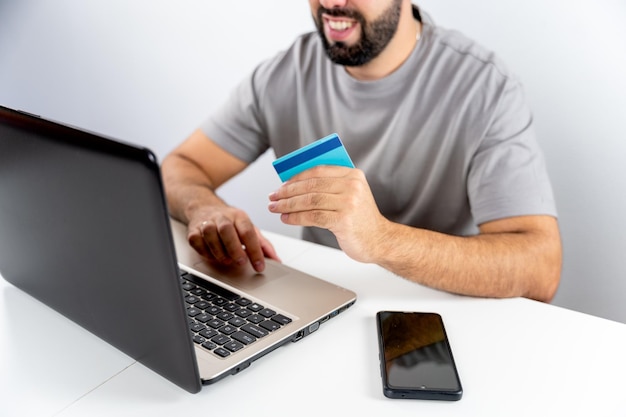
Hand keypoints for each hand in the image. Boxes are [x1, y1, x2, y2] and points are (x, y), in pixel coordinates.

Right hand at [187, 206, 280, 271]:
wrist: (203, 206)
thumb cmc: (229, 221)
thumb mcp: (248, 227)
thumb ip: (263, 244)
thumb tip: (277, 259)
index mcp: (239, 216)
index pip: (248, 231)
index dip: (255, 250)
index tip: (259, 265)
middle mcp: (222, 217)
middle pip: (227, 230)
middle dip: (235, 248)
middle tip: (242, 262)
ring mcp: (206, 222)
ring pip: (210, 234)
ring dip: (219, 250)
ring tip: (227, 261)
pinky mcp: (193, 229)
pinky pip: (196, 239)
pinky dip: (204, 250)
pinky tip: (212, 256)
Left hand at [268, 166, 388, 262]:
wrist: (380, 241)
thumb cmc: (361, 219)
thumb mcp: (350, 196)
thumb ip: (330, 186)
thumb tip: (295, 184)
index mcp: (353, 175)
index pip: (318, 170)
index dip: (296, 177)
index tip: (282, 185)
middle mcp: (352, 186)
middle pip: (311, 185)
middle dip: (288, 192)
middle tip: (273, 197)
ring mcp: (349, 203)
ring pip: (310, 200)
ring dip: (288, 205)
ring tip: (276, 208)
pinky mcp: (344, 220)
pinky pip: (313, 216)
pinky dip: (296, 217)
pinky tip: (286, 219)